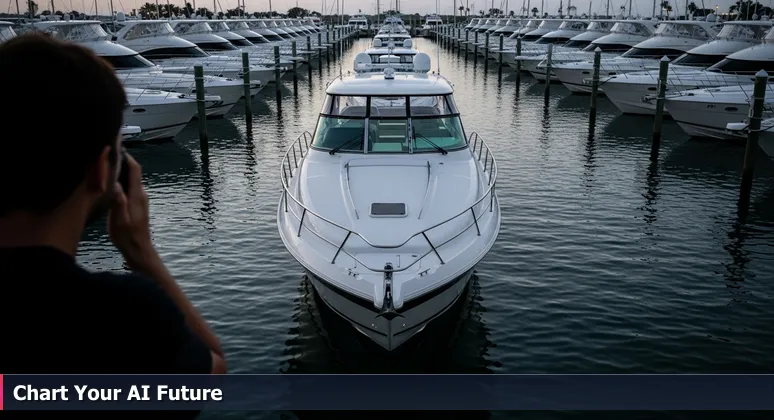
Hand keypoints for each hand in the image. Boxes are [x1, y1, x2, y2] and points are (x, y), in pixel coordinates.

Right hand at [108, 153, 160, 271]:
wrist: (138, 249)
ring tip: (103, 166)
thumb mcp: (119, 220)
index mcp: (137, 195)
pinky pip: (129, 186)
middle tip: (104, 155)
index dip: (127, 156)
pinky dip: (120, 181)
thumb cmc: (127, 236)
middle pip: (133, 171)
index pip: (135, 169)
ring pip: (130, 179)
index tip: (115, 146)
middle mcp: (140, 193)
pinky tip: (108, 183)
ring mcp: (139, 199)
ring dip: (120, 171)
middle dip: (121, 161)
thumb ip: (118, 202)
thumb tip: (116, 184)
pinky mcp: (136, 204)